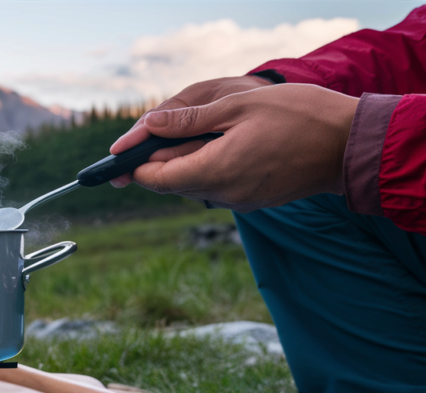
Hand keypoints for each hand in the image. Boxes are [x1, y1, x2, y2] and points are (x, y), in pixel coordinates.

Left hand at [113, 84, 358, 211]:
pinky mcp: (254, 200)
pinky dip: (210, 167)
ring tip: (203, 133)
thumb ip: (188, 121)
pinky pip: (218, 186)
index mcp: (214, 171)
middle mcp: (223, 194)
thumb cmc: (299, 117)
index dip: (136, 164)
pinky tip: (225, 144)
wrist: (351, 145)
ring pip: (194, 184)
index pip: (155, 178)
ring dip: (187, 162)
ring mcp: (240, 201)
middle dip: (158, 161)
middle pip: (171, 183)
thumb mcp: (237, 106)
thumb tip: (146, 127)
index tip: (126, 150)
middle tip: (159, 133)